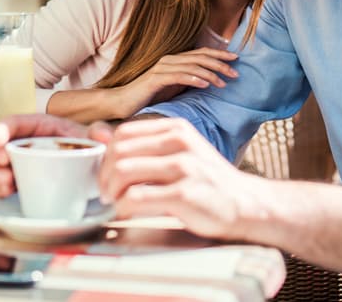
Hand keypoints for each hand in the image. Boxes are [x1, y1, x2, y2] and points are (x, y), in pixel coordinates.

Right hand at [0, 113, 112, 196]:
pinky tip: (8, 192)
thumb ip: (100, 133)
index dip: (1, 128)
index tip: (0, 140)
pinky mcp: (13, 181)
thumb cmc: (86, 149)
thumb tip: (103, 135)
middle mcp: (20, 142)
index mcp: (37, 126)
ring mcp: (13, 162)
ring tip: (7, 181)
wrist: (88, 173)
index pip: (13, 122)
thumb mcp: (94, 139)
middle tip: (3, 164)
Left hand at [98, 117, 262, 239]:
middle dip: (105, 176)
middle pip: (119, 152)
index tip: (107, 174)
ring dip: (112, 192)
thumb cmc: (207, 181)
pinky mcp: (184, 194)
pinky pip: (136, 197)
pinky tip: (129, 213)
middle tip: (106, 193)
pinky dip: (124, 208)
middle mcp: (180, 142)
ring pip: (124, 172)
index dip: (107, 155)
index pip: (124, 133)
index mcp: (176, 128)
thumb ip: (142, 144)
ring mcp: (184, 167)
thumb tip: (96, 132)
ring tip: (115, 203)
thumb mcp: (178, 153)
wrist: (245, 204)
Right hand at [115, 48, 238, 114]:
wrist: (122, 102)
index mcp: (175, 60)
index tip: (236, 59)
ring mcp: (161, 68)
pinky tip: (205, 85)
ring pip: (191, 67)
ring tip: (223, 83)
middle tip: (236, 72)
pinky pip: (178, 77)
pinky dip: (193, 79)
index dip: (219, 55)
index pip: (201, 53)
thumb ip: (188, 81)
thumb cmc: (149, 96)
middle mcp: (169, 60)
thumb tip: (210, 81)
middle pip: (200, 57)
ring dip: (210, 74)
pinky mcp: (155, 79)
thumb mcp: (174, 87)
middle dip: (220, 64)